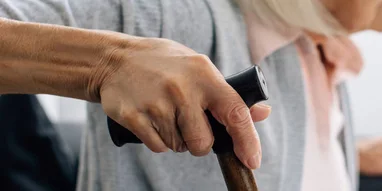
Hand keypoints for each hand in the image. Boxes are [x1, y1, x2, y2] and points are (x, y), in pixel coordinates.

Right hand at [92, 37, 268, 168]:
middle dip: (199, 142)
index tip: (252, 161)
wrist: (116, 58)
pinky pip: (158, 147)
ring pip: (179, 147)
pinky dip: (158, 141)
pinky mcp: (134, 115)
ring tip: (166, 113)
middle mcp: (183, 88)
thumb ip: (229, 94)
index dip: (248, 141)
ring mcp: (157, 102)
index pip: (236, 113)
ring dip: (176, 140)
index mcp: (205, 74)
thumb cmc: (167, 66)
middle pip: (203, 142)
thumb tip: (263, 113)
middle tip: (188, 122)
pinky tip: (152, 119)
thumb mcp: (200, 70)